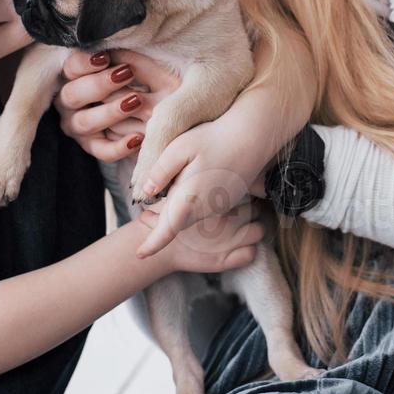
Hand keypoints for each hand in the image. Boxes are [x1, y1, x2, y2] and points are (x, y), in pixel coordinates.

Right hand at [54, 49, 181, 161]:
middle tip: (126, 73)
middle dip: (99, 84)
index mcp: (72, 76)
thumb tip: (119, 47)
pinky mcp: (93, 147)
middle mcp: (68, 103)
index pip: (70, 68)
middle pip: (72, 95)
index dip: (84, 63)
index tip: (105, 58)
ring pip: (85, 123)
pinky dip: (119, 147)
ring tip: (136, 101)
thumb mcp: (129, 62)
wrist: (148, 109)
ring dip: (109, 112)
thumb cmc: (134, 76)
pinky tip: (139, 138)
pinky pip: (102, 151)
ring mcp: (77, 127)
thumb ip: (121, 56)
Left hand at [132, 116, 274, 258]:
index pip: (166, 230)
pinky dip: (193, 203)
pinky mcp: (227, 202)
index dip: (152, 245)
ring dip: (179, 209)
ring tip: (174, 193)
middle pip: (176, 223)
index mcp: (188, 198)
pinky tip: (197, 180)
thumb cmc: (215, 138)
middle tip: (148, 213)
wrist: (253, 137)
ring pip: (189, 216)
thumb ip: (160, 171)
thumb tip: (146, 192)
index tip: (139, 255)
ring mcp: (217, 207)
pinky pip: (203, 209)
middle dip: (161, 222)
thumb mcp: (180, 148)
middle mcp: (204, 209)